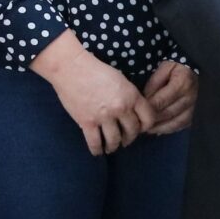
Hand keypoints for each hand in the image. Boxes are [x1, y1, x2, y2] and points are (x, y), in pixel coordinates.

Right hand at [30, 32, 154, 155]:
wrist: (71, 68)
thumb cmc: (95, 69)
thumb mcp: (120, 79)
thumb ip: (129, 96)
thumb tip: (133, 111)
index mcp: (131, 95)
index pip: (148, 118)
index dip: (146, 127)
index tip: (140, 129)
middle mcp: (120, 108)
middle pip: (132, 131)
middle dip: (130, 138)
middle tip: (125, 140)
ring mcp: (103, 116)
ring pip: (115, 140)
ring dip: (114, 146)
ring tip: (111, 147)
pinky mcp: (87, 122)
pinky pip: (95, 143)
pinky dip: (97, 150)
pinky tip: (98, 151)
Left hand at [142, 60, 196, 134]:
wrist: (193, 68)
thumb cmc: (175, 66)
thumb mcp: (163, 68)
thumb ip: (153, 83)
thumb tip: (145, 99)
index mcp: (182, 83)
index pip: (162, 100)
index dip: (148, 109)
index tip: (136, 113)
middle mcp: (190, 97)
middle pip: (168, 113)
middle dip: (152, 120)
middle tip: (138, 124)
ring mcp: (194, 106)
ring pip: (176, 122)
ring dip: (160, 127)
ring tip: (146, 129)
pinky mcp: (195, 113)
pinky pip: (182, 125)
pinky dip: (169, 129)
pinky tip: (157, 129)